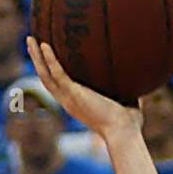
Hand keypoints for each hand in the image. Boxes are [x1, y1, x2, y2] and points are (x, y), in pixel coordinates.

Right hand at [27, 39, 141, 138]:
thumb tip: (142, 79)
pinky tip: (45, 44)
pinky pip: (57, 73)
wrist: (124, 134)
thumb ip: (130, 90)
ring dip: (36, 57)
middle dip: (38, 61)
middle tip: (33, 43)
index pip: (60, 87)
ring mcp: (69, 98)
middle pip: (46, 79)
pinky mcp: (73, 94)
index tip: (49, 59)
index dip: (52, 73)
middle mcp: (69, 102)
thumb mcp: (129, 103)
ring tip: (31, 39)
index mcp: (78, 104)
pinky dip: (50, 59)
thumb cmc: (129, 126)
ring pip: (45, 75)